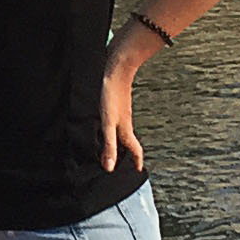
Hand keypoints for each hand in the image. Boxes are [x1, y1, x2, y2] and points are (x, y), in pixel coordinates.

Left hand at [99, 38, 147, 174]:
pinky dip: (110, 129)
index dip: (136, 161)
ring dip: (118, 142)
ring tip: (112, 148)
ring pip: (120, 132)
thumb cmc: (112, 94)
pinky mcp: (113, 103)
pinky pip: (113, 121)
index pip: (134, 150)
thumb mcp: (108, 123)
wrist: (117, 67)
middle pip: (128, 142)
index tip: (137, 171)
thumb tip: (109, 168)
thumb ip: (109, 145)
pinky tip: (101, 124)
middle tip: (123, 164)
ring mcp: (119, 112)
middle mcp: (124, 122)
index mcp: (125, 129)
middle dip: (127, 154)